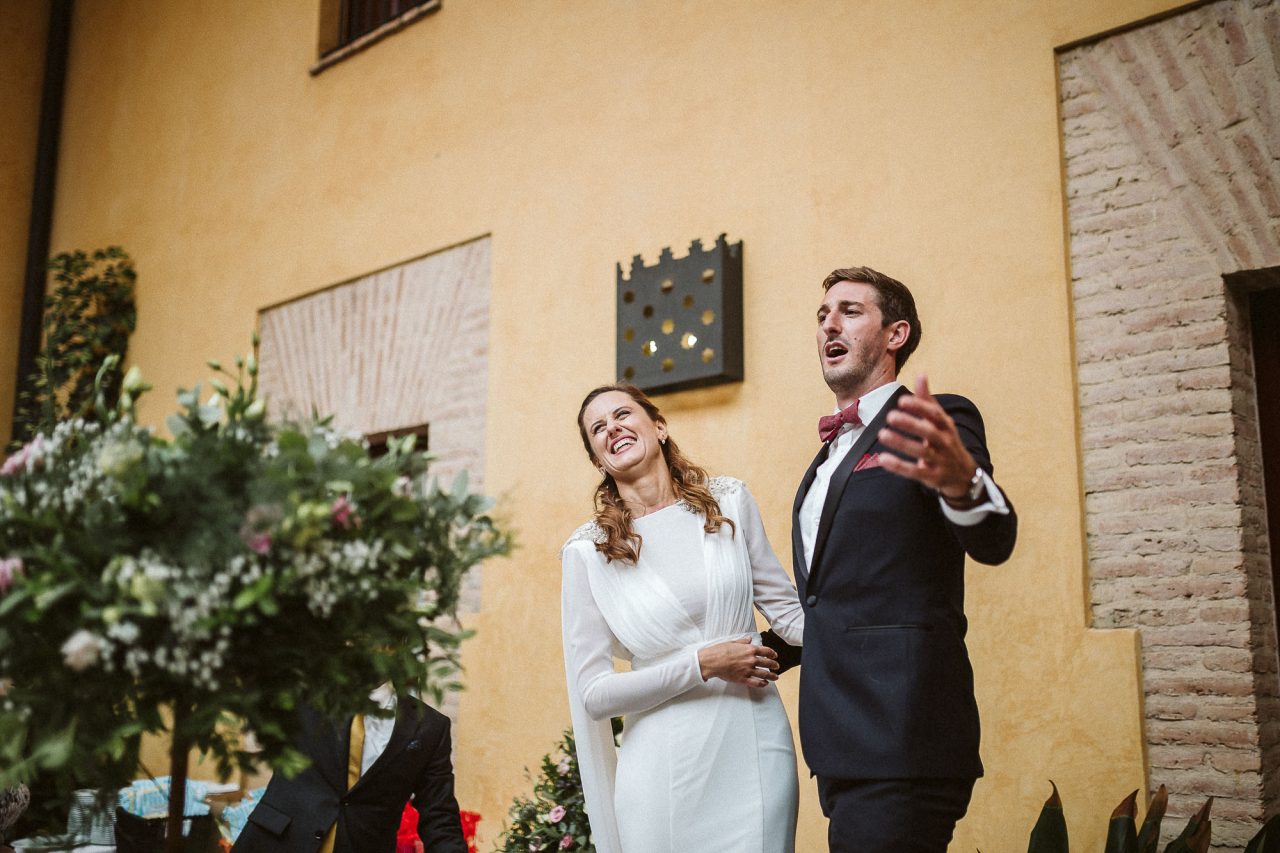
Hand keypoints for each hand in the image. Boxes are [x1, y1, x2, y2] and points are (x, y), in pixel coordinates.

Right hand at [698, 636, 778, 686]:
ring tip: (775, 677)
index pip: (766, 651)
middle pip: (767, 663)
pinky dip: (762, 684)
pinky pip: (756, 683)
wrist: (712, 661)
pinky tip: (765, 683)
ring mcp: (748, 670)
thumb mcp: (733, 642)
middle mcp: (751, 660)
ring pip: (764, 674)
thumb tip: (749, 639)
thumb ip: (743, 642)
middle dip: (774, 665)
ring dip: (771, 676)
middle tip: (776, 666)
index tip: (775, 655)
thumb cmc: (720, 650)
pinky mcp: (743, 679)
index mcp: (749, 649)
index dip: (772, 653)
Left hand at [877, 374, 978, 498]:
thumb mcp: (940, 421)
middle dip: (911, 424)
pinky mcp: (932, 477)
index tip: (902, 400)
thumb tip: (921, 374)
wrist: (964, 474)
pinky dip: (899, 466)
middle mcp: (946, 442)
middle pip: (930, 432)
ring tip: (882, 434)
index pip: (935, 414)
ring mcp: (940, 461)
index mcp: (947, 426)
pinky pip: (915, 472)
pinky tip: (882, 459)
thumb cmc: (946, 441)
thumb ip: (927, 401)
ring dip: (901, 443)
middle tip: (890, 416)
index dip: (920, 407)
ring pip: (922, 452)